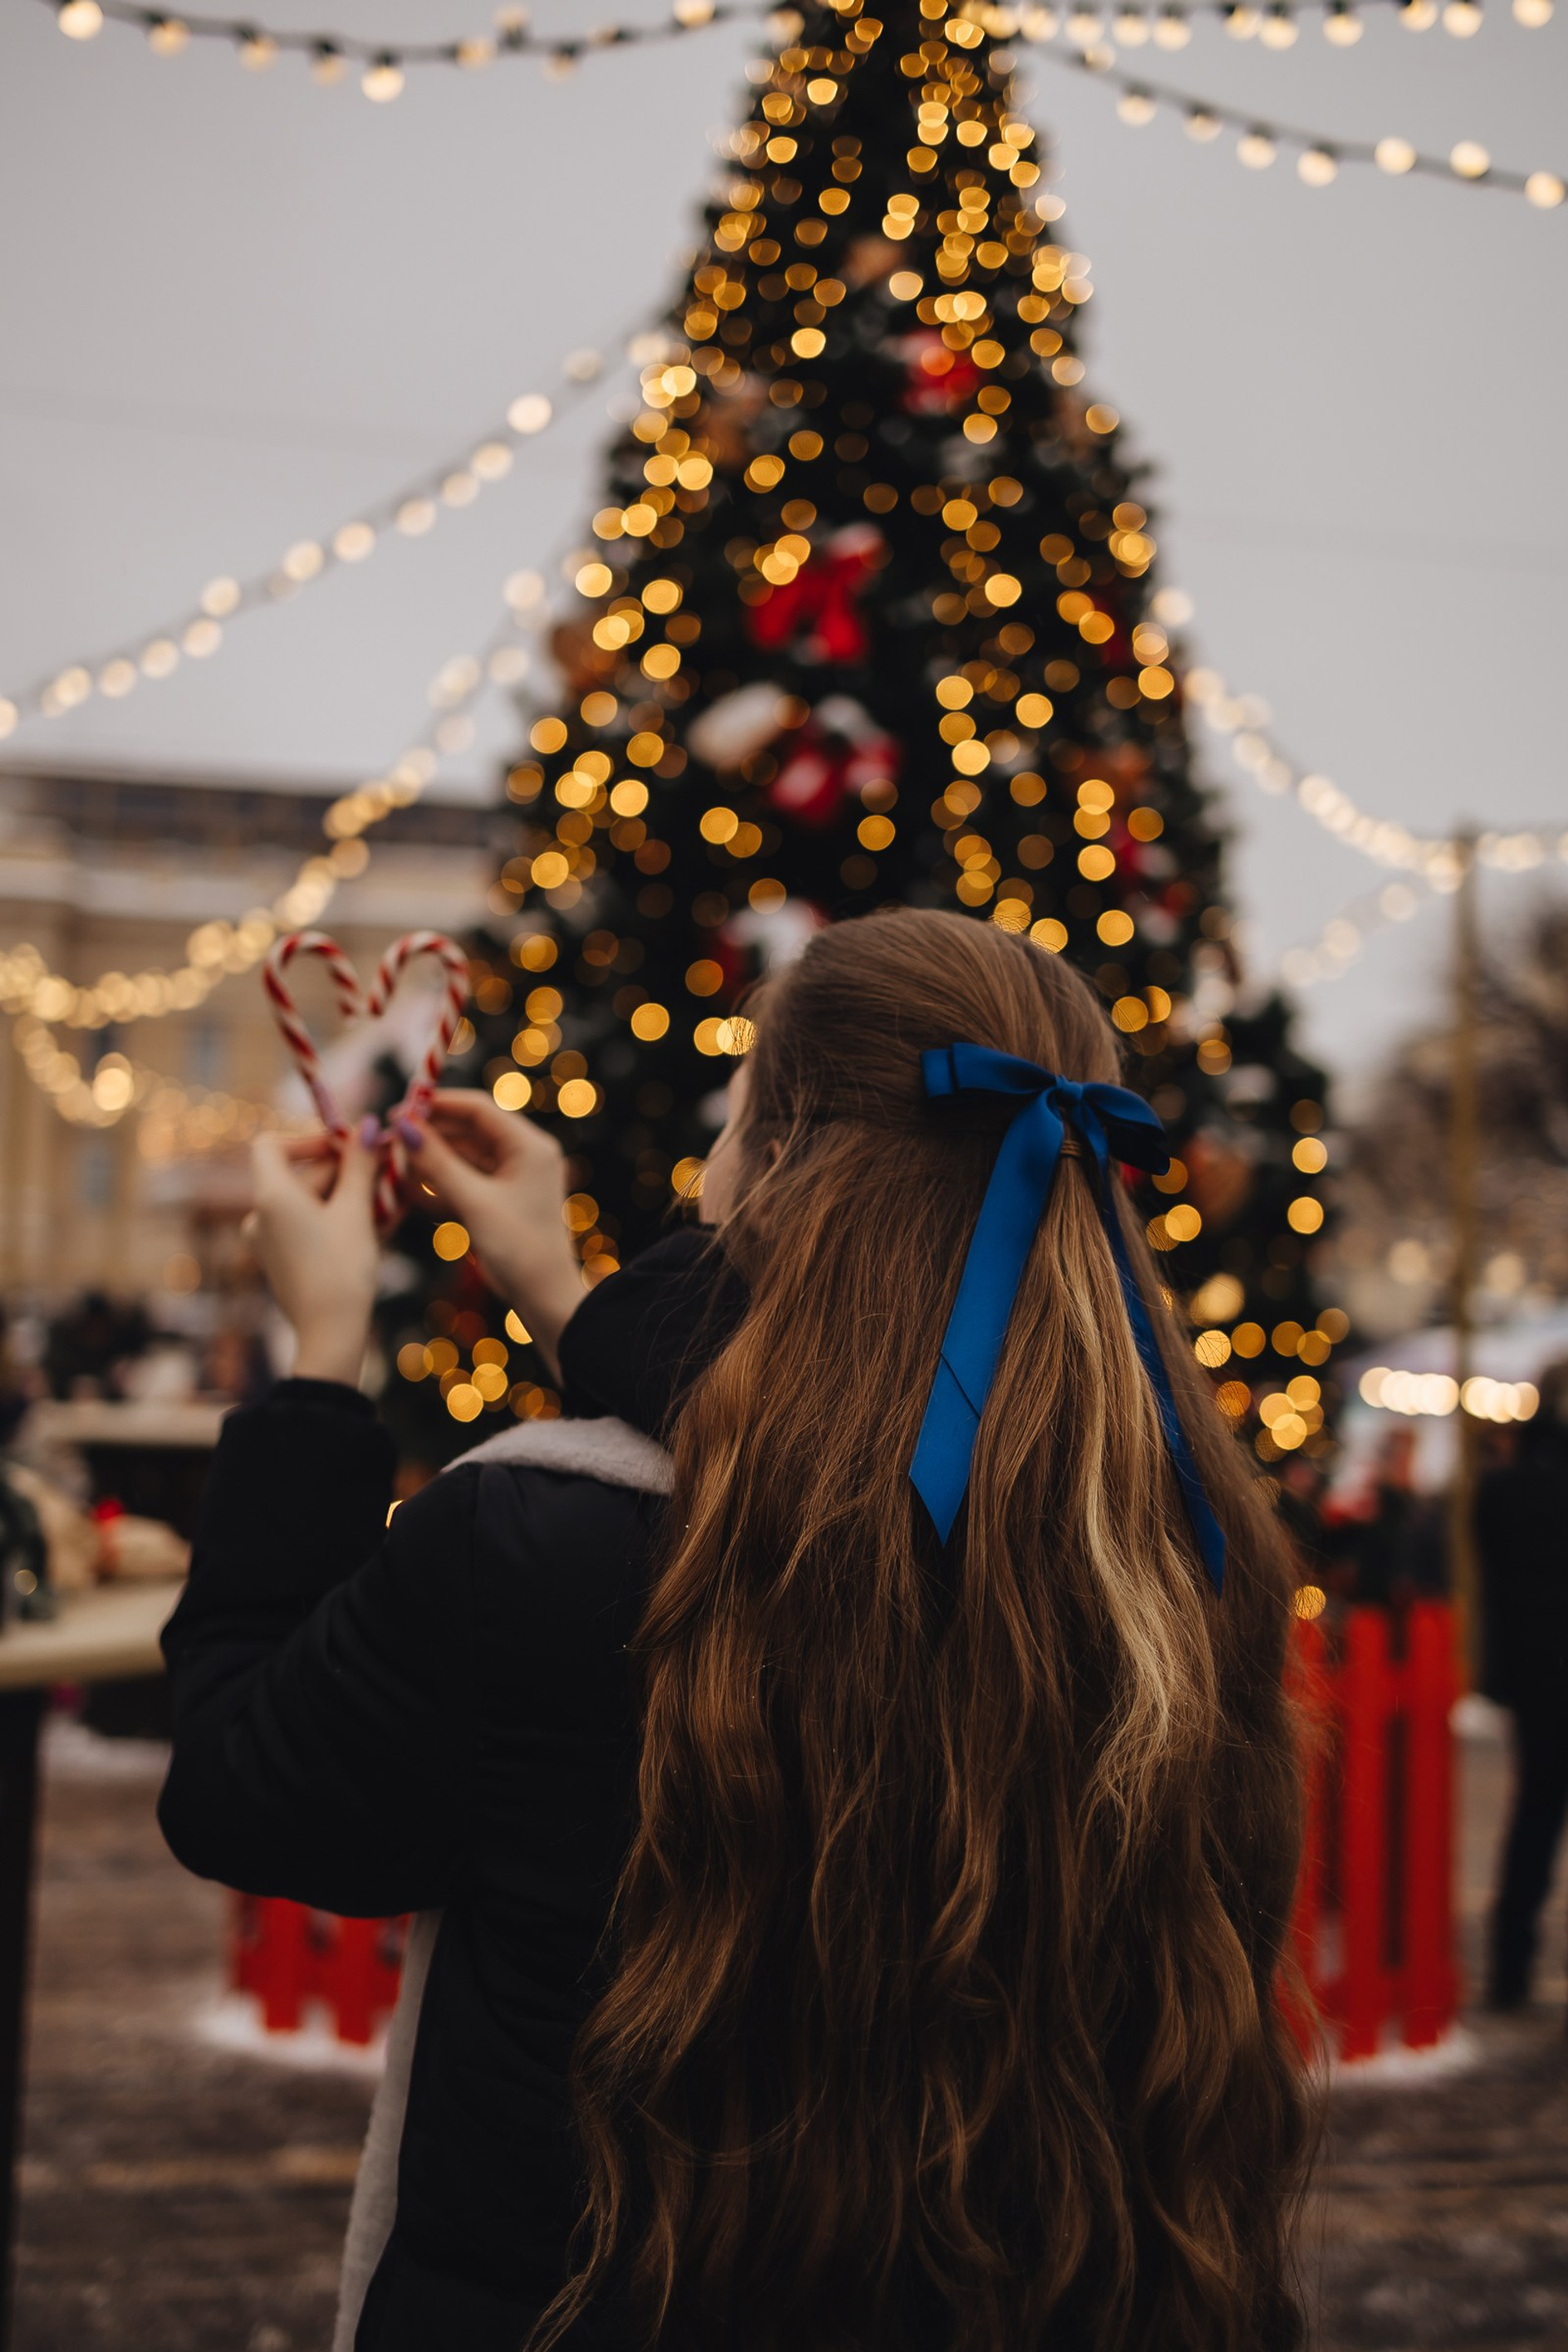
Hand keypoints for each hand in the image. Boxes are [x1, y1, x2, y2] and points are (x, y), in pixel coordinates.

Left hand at [246, 1121, 381, 1387]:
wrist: (330, 1335)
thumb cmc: (342, 1269)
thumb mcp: (356, 1211)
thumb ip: (361, 1164)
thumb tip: (370, 1125)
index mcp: (271, 1196)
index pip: (272, 1145)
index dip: (309, 1139)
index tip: (348, 1146)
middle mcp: (260, 1215)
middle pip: (300, 1175)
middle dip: (345, 1171)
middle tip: (386, 1170)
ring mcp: (269, 1240)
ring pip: (311, 1202)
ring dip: (349, 1196)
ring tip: (391, 1201)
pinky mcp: (283, 1260)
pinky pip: (310, 1226)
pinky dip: (339, 1219)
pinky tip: (379, 1224)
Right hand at [397, 1091, 582, 1379]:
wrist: (546, 1299)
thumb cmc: (519, 1249)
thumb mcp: (474, 1203)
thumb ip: (437, 1163)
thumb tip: (402, 1125)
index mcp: (529, 1145)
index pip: (478, 1108)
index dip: (436, 1105)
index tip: (397, 1109)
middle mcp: (524, 1154)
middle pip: (468, 1129)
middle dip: (429, 1132)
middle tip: (388, 1135)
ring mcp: (512, 1178)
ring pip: (463, 1155)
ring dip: (430, 1158)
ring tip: (392, 1159)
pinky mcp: (500, 1200)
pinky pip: (465, 1179)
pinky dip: (439, 1181)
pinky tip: (407, 1184)